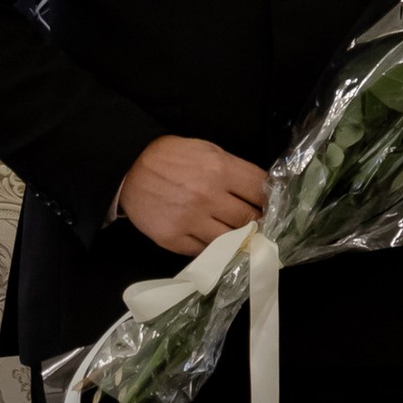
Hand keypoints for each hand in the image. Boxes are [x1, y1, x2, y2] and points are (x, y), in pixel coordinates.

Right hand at [121, 134, 271, 257]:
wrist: (129, 167)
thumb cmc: (172, 157)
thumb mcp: (208, 151)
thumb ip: (235, 170)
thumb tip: (260, 191)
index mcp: (220, 169)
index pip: (260, 191)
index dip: (271, 200)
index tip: (272, 206)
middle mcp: (208, 196)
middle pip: (249, 219)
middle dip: (259, 222)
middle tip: (261, 225)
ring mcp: (190, 220)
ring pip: (230, 240)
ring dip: (239, 239)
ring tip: (241, 236)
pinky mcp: (173, 238)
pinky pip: (204, 251)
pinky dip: (213, 249)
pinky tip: (216, 242)